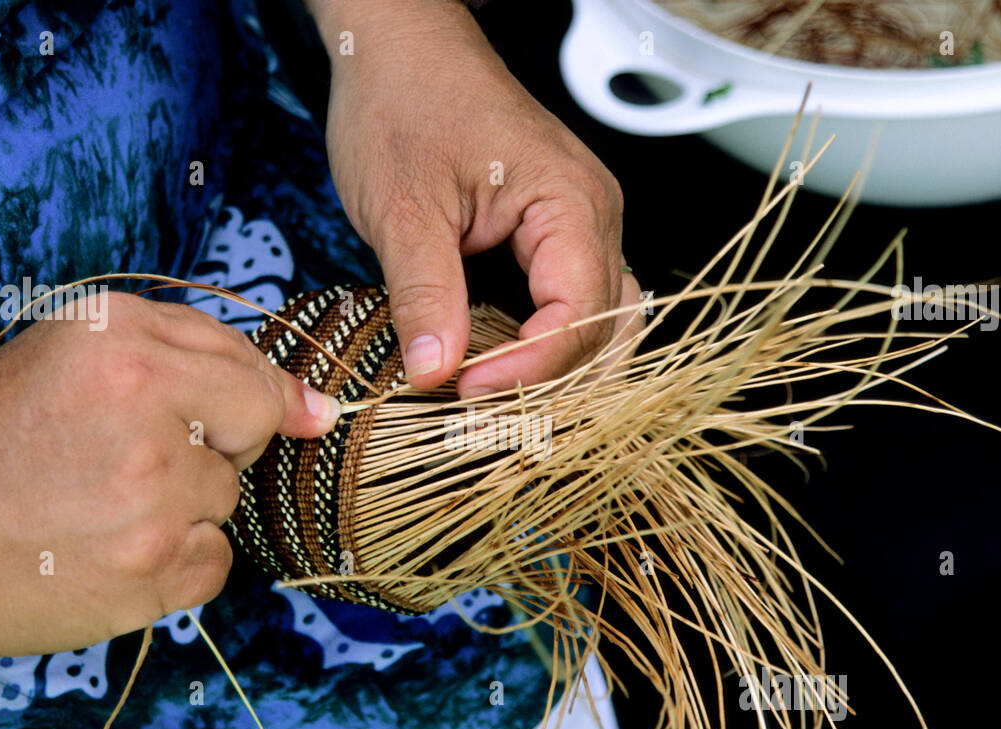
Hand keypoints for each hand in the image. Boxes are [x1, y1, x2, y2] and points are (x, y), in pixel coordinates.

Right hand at [0, 292, 339, 660]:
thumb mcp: (76, 349)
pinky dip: (178, 562)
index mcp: (125, 347)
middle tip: (126, 457)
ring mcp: (152, 505)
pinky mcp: (151, 576)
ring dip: (183, 506)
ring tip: (104, 505)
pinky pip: (215, 563)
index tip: (244, 421)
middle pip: (248, 440)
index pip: (253, 377)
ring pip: (226, 503)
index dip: (247, 402)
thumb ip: (200, 354)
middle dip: (207, 447)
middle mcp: (147, 419)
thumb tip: (317, 410)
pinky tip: (115, 550)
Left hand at [313, 0, 643, 396]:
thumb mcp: (402, 207)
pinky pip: (571, 303)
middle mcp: (593, 216)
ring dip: (552, 369)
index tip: (465, 392)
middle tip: (478, 410)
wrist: (398, 46)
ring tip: (493, 398)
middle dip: (546, 380)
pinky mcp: (555, 235)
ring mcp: (581, 225)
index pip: (578, 313)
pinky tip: (499, 365)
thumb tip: (435, 373)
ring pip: (597, 323)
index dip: (528, 366)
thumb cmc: (403, 102)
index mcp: (570, 201)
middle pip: (602, 329)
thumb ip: (425, 294)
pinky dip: (542, 343)